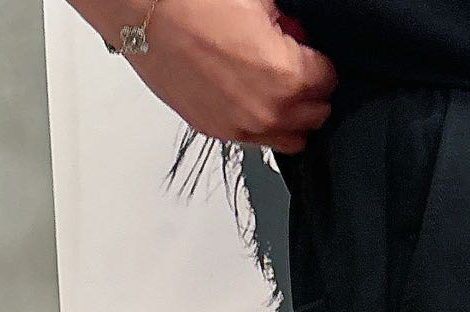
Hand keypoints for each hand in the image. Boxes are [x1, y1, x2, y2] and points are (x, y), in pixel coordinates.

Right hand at [72, 0, 336, 149]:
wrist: (141, 9)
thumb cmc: (193, 1)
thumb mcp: (257, 1)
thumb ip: (286, 25)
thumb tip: (292, 34)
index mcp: (288, 77)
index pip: (329, 81)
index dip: (318, 60)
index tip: (305, 49)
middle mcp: (268, 112)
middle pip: (315, 115)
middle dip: (309, 91)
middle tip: (291, 64)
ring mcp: (241, 127)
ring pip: (290, 137)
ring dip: (289, 115)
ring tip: (271, 85)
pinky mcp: (215, 130)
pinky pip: (256, 140)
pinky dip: (259, 121)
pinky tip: (245, 92)